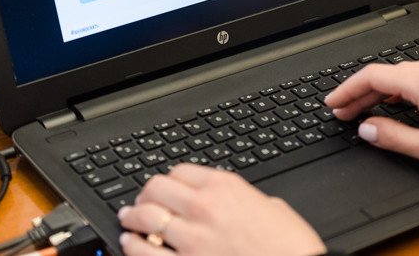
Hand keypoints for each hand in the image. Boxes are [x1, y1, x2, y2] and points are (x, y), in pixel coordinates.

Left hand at [118, 164, 325, 255]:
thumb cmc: (290, 246)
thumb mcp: (270, 206)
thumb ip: (241, 199)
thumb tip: (228, 201)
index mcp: (226, 186)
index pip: (180, 171)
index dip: (168, 179)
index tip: (164, 186)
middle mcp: (204, 207)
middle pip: (157, 189)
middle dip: (145, 194)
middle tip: (141, 199)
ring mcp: (191, 238)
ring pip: (145, 217)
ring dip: (133, 217)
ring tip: (128, 218)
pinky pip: (145, 251)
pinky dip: (132, 245)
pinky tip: (130, 242)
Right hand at [325, 57, 418, 176]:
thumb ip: (392, 137)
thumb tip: (366, 129)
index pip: (372, 76)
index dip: (347, 89)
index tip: (332, 102)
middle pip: (384, 74)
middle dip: (359, 93)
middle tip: (342, 112)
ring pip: (400, 75)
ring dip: (378, 91)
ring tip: (362, 110)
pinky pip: (416, 76)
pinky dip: (397, 89)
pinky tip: (392, 103)